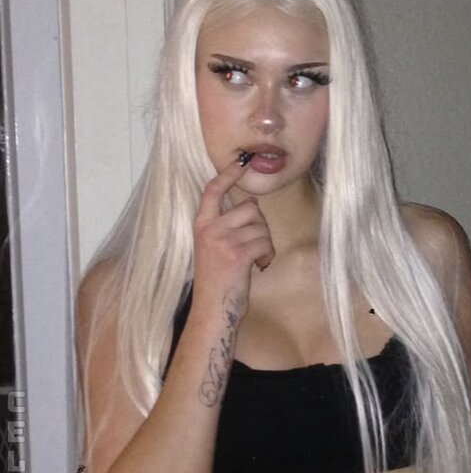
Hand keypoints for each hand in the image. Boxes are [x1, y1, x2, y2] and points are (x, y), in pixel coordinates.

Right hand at [193, 156, 275, 310]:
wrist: (212, 310)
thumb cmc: (217, 281)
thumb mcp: (213, 248)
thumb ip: (225, 226)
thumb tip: (250, 204)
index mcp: (201, 225)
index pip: (212, 191)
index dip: (228, 175)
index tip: (241, 162)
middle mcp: (210, 229)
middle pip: (250, 207)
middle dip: (260, 225)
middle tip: (254, 245)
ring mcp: (223, 241)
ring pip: (261, 226)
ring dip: (265, 243)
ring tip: (255, 259)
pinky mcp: (238, 254)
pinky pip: (265, 242)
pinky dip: (267, 255)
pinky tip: (259, 266)